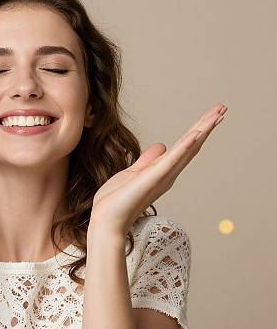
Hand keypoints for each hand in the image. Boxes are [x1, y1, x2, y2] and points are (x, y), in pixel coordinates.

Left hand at [89, 103, 227, 238]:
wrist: (106, 220)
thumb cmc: (117, 201)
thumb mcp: (134, 172)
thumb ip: (148, 160)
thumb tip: (161, 145)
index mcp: (162, 172)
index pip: (184, 147)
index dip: (198, 131)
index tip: (211, 116)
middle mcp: (167, 174)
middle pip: (191, 145)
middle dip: (206, 126)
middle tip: (223, 108)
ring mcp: (162, 176)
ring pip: (187, 149)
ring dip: (202, 130)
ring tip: (217, 114)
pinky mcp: (152, 178)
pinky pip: (171, 160)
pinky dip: (184, 147)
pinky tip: (196, 134)